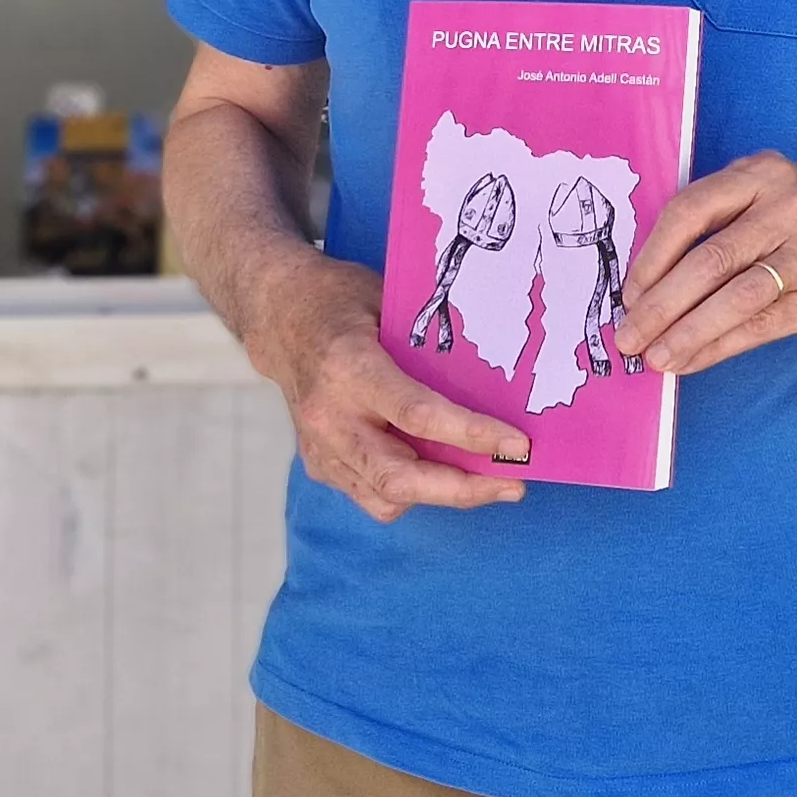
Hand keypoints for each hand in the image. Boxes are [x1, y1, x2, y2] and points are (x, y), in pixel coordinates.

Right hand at [254, 257, 529, 523]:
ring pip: (388, 496)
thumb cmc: (340, 300)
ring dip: (444, 496)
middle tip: (514, 484)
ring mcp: (319, 447)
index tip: (517, 444)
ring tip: (490, 481)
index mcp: (348, 367)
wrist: (278, 318)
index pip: (417, 415)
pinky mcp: (320, 465)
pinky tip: (443, 472)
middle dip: (463, 489)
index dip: (471, 435)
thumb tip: (496, 375)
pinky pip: (373, 494)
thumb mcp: (388, 299)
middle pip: (400, 475)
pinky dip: (414, 491)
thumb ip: (430, 342)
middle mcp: (330, 416)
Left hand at [619, 153, 796, 378]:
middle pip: (708, 258)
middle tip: (627, 335)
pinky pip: (761, 325)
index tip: (628, 293)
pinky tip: (692, 362)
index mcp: (761, 173)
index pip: (690, 210)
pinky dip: (718, 347)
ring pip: (733, 296)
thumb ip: (723, 223)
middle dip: (659, 304)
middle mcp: (787, 204)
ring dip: (685, 332)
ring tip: (654, 358)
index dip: (652, 256)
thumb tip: (650, 284)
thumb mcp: (774, 198)